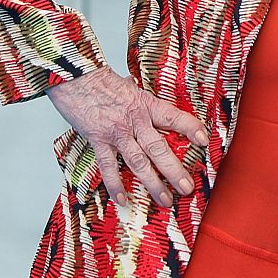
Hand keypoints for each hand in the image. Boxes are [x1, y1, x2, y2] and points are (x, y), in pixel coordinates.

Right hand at [46, 68, 208, 207]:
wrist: (74, 77)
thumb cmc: (100, 80)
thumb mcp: (128, 87)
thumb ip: (139, 98)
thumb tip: (144, 98)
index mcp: (146, 105)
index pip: (174, 117)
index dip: (190, 128)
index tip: (204, 140)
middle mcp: (135, 121)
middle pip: (159, 148)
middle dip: (175, 170)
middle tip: (187, 188)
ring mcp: (116, 133)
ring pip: (138, 162)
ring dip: (153, 183)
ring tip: (165, 200)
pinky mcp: (98, 140)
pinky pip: (108, 166)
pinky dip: (116, 184)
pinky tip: (123, 199)